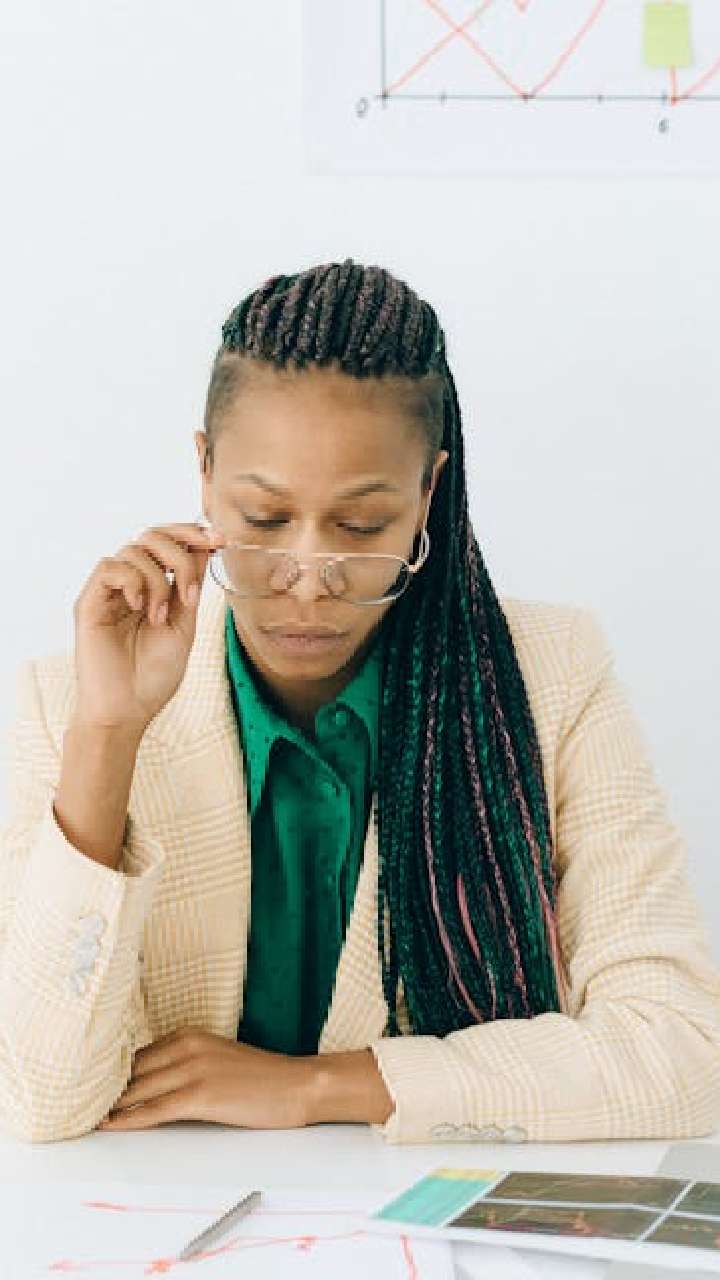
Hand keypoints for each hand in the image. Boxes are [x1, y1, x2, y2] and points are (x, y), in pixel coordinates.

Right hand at [72, 522, 225, 732]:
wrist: (128, 711)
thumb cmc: (153, 676)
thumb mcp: (184, 625)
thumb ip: (190, 586)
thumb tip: (204, 548)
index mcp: (152, 587)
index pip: (168, 542)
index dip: (193, 533)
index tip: (220, 540)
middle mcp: (129, 584)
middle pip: (152, 535)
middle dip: (181, 547)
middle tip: (196, 576)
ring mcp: (108, 592)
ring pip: (134, 549)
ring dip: (160, 579)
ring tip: (161, 616)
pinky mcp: (89, 602)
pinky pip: (110, 567)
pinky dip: (133, 581)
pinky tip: (141, 608)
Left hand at [97, 1029, 314, 1130]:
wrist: (296, 1085)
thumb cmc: (261, 1077)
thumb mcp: (216, 1059)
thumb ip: (183, 1064)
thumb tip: (147, 1084)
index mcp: (188, 1035)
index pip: (135, 1054)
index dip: (109, 1074)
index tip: (85, 1086)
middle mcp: (186, 1046)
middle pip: (131, 1071)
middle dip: (103, 1089)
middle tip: (74, 1104)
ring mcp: (193, 1069)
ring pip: (137, 1090)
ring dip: (109, 1106)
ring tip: (83, 1117)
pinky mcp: (201, 1095)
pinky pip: (154, 1110)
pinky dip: (129, 1120)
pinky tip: (111, 1126)